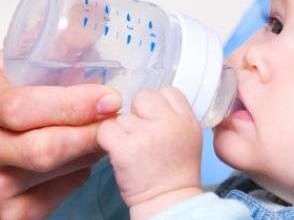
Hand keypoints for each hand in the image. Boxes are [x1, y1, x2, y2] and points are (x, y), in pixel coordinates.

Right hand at [0, 53, 121, 218]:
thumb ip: (32, 61)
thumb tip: (87, 30)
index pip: (21, 108)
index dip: (72, 104)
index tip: (107, 96)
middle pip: (45, 147)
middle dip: (91, 130)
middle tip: (120, 114)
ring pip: (58, 171)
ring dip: (91, 148)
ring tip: (107, 128)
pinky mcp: (8, 216)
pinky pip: (60, 192)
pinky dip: (79, 170)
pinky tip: (83, 153)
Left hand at [97, 87, 202, 218]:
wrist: (168, 202)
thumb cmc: (174, 173)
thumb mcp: (188, 136)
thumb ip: (173, 115)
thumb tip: (150, 101)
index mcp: (187, 119)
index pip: (167, 92)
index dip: (156, 106)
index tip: (154, 122)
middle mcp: (169, 122)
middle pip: (143, 97)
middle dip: (137, 114)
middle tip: (140, 136)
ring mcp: (145, 133)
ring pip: (122, 117)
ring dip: (122, 132)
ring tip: (133, 151)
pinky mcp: (124, 147)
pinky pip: (106, 130)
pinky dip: (107, 141)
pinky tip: (118, 153)